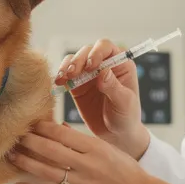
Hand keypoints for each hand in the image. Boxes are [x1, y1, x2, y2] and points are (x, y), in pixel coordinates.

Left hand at [8, 121, 171, 183]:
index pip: (62, 134)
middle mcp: (87, 165)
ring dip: (26, 163)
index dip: (43, 127)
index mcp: (94, 148)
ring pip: (47, 172)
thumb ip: (81, 139)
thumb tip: (59, 128)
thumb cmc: (123, 168)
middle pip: (51, 151)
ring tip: (10, 156)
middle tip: (14, 136)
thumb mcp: (105, 147)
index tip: (30, 123)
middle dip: (30, 142)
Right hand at [56, 39, 147, 158]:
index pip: (106, 48)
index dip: (97, 52)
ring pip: (74, 60)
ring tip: (63, 78)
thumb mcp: (124, 103)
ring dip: (67, 66)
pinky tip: (58, 83)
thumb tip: (103, 71)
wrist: (115, 135)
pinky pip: (66, 74)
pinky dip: (60, 76)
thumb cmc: (126, 117)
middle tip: (73, 73)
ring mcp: (89, 74)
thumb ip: (113, 87)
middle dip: (79, 60)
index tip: (91, 66)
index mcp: (121, 65)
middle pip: (87, 51)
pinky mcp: (77, 85)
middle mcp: (104, 65)